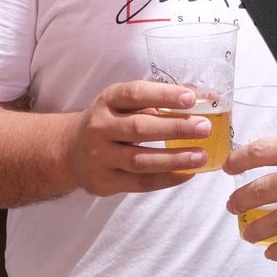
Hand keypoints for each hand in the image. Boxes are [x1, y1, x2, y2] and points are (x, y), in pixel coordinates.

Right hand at [61, 81, 213, 196]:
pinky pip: (140, 183)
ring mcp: (100, 157)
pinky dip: (167, 179)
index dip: (163, 95)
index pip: (135, 94)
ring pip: (140, 159)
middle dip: (175, 128)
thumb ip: (160, 100)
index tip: (191, 98)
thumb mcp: (124, 104)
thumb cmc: (110, 122)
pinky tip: (187, 173)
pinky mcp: (105, 182)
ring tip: (201, 156)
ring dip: (174, 158)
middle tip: (204, 127)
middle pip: (139, 128)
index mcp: (108, 100)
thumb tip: (206, 97)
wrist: (70, 151)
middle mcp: (100, 127)